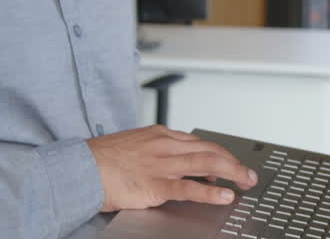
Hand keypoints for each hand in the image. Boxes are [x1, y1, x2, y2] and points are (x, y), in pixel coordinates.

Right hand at [87, 124, 257, 211]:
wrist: (80, 167)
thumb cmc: (102, 160)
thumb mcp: (134, 145)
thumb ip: (156, 152)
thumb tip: (175, 164)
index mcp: (159, 136)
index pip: (199, 142)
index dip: (219, 153)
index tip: (229, 164)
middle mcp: (164, 146)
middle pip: (209, 149)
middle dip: (233, 162)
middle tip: (248, 174)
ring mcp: (161, 164)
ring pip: (206, 163)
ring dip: (231, 172)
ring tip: (246, 181)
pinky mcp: (154, 184)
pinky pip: (188, 187)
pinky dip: (210, 191)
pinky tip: (224, 195)